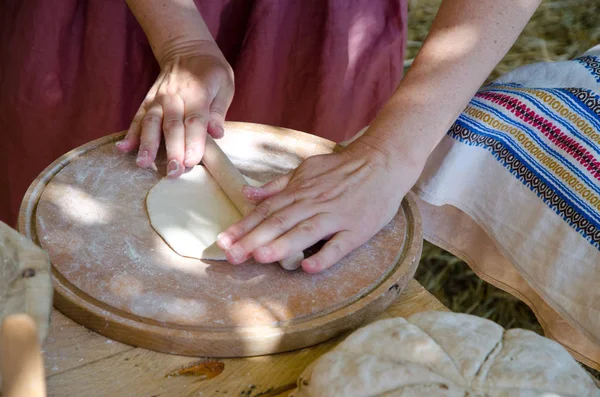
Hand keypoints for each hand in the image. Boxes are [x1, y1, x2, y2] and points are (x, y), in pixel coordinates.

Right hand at [116, 41, 233, 177]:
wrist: (187, 48)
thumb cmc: (211, 71)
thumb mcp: (225, 84)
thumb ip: (218, 110)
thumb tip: (217, 133)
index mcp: (197, 93)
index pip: (194, 121)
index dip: (193, 142)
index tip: (191, 162)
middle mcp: (174, 97)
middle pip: (172, 126)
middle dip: (172, 150)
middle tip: (173, 173)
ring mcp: (158, 99)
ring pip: (151, 122)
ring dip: (147, 144)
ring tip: (143, 164)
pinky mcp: (148, 101)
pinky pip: (137, 117)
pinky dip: (130, 133)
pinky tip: (123, 148)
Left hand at [216, 139, 421, 272]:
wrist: (383, 162)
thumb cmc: (342, 170)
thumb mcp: (306, 170)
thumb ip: (277, 185)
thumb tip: (247, 194)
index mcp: (300, 191)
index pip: (266, 210)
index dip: (243, 226)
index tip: (223, 241)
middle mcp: (314, 203)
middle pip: (280, 222)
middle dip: (253, 239)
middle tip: (231, 256)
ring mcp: (336, 216)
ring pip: (306, 232)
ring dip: (282, 244)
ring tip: (260, 257)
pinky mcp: (357, 229)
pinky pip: (340, 244)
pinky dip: (325, 256)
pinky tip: (309, 268)